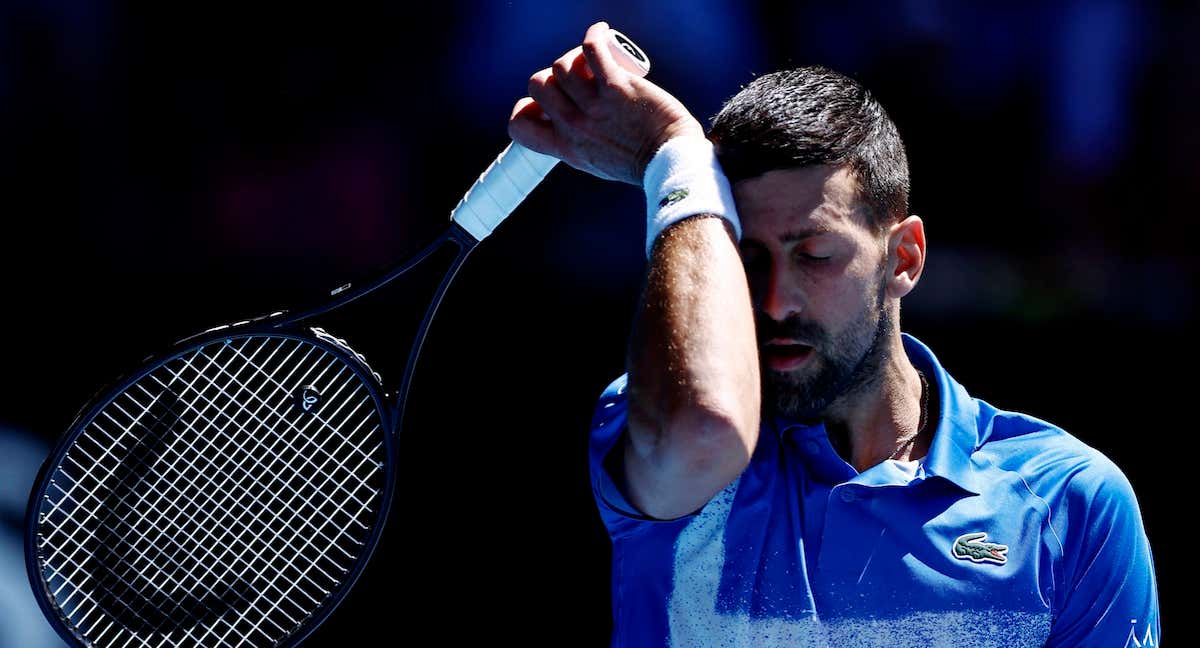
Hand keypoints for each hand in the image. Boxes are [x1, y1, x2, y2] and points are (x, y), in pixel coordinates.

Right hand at [508, 21, 704, 185]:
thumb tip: (565, 124)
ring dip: (574, 57)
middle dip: (552, 75)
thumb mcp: (595, 161)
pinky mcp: (617, 88)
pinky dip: (594, 35)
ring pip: (561, 66)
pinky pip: (592, 51)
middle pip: (537, 84)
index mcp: (565, 147)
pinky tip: (601, 32)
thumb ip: (578, 144)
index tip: (545, 103)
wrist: (669, 161)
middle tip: (577, 78)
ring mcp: (594, 107)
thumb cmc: (640, 162)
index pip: (518, 124)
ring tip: (593, 58)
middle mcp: (573, 126)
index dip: (526, 106)